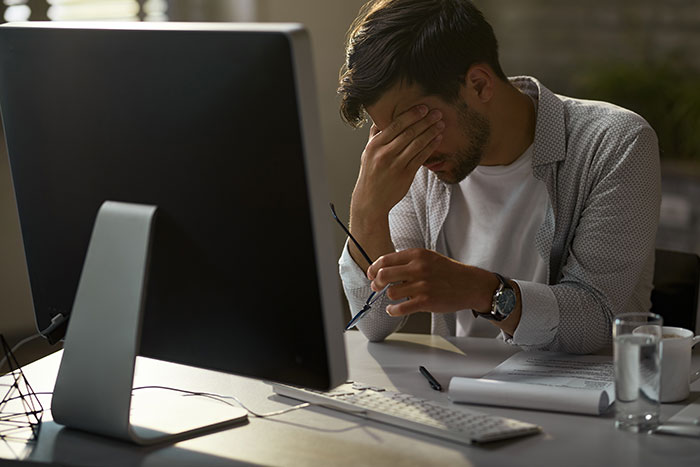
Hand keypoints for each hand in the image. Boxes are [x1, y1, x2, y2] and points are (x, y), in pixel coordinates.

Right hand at [351, 105, 443, 222]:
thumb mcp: (367, 153)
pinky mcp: (406, 175)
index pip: (395, 125)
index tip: (423, 107)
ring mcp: (395, 165)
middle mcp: (384, 154)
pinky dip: (430, 146)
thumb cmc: (370, 174)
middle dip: (425, 121)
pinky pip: (421, 157)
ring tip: (440, 124)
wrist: (370, 200)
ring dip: (431, 132)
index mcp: (375, 145)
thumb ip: (375, 135)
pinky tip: (438, 139)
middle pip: (409, 133)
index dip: (411, 115)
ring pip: (417, 144)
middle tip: (437, 112)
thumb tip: (381, 118)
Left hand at [366, 249, 497, 316]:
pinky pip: (400, 308)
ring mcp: (422, 285)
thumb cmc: (450, 272)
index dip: (374, 268)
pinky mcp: (426, 301)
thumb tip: (387, 268)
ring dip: (389, 297)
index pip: (385, 259)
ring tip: (393, 299)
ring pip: (391, 292)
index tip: (371, 274)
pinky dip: (392, 310)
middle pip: (383, 275)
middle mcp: (418, 268)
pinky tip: (393, 309)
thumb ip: (409, 261)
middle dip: (376, 283)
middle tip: (376, 287)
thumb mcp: (429, 258)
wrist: (471, 285)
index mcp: (417, 255)